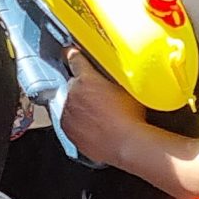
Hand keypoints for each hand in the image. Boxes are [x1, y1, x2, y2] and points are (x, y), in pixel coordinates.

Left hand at [56, 51, 146, 166]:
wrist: (127, 144)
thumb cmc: (131, 117)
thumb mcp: (126, 87)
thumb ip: (114, 75)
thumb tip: (115, 71)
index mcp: (86, 78)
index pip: (74, 60)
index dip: (74, 56)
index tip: (71, 54)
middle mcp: (72, 93)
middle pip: (71, 84)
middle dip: (81, 89)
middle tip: (98, 99)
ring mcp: (67, 112)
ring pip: (69, 103)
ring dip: (78, 106)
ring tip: (97, 116)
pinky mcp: (67, 130)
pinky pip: (68, 121)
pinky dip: (76, 122)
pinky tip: (92, 127)